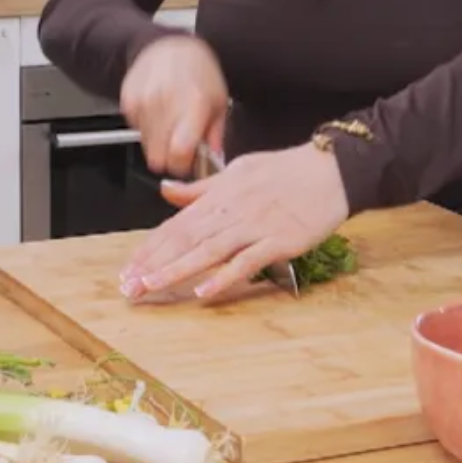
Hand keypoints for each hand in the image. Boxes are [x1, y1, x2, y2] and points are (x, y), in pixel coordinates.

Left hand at [118, 145, 349, 302]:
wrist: (331, 169)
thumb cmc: (286, 170)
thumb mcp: (237, 170)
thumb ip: (201, 187)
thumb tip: (167, 190)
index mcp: (219, 194)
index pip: (176, 224)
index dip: (151, 247)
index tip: (129, 267)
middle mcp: (231, 210)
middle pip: (185, 239)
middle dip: (154, 263)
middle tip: (129, 286)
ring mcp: (254, 226)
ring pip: (208, 250)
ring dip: (177, 270)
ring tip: (152, 287)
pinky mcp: (279, 241)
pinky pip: (246, 261)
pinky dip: (224, 277)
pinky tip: (204, 293)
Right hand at [121, 35, 227, 176]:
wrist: (168, 46)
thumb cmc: (198, 72)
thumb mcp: (218, 99)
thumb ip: (216, 134)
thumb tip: (214, 159)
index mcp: (193, 103)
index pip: (179, 153)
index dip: (183, 165)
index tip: (187, 163)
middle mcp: (165, 103)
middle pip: (159, 156)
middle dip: (170, 158)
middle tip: (181, 146)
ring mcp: (144, 102)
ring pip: (146, 146)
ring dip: (159, 143)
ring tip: (171, 124)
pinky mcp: (129, 102)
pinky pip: (136, 131)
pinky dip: (147, 129)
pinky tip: (159, 113)